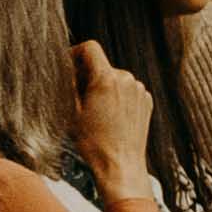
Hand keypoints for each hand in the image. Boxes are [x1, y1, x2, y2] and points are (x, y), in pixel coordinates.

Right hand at [69, 40, 156, 199]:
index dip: (75, 53)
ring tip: (94, 111)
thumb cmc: (93, 141)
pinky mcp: (146, 100)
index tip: (68, 66)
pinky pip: (127, 90)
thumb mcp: (71, 110)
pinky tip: (110, 116)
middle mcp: (127, 79)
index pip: (90, 48)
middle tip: (76, 97)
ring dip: (102, 87)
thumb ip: (68, 83)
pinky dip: (116, 96)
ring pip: (114, 78)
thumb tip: (64, 67)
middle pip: (102, 65)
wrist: (120, 163)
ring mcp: (140, 90)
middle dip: (87, 75)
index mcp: (107, 78)